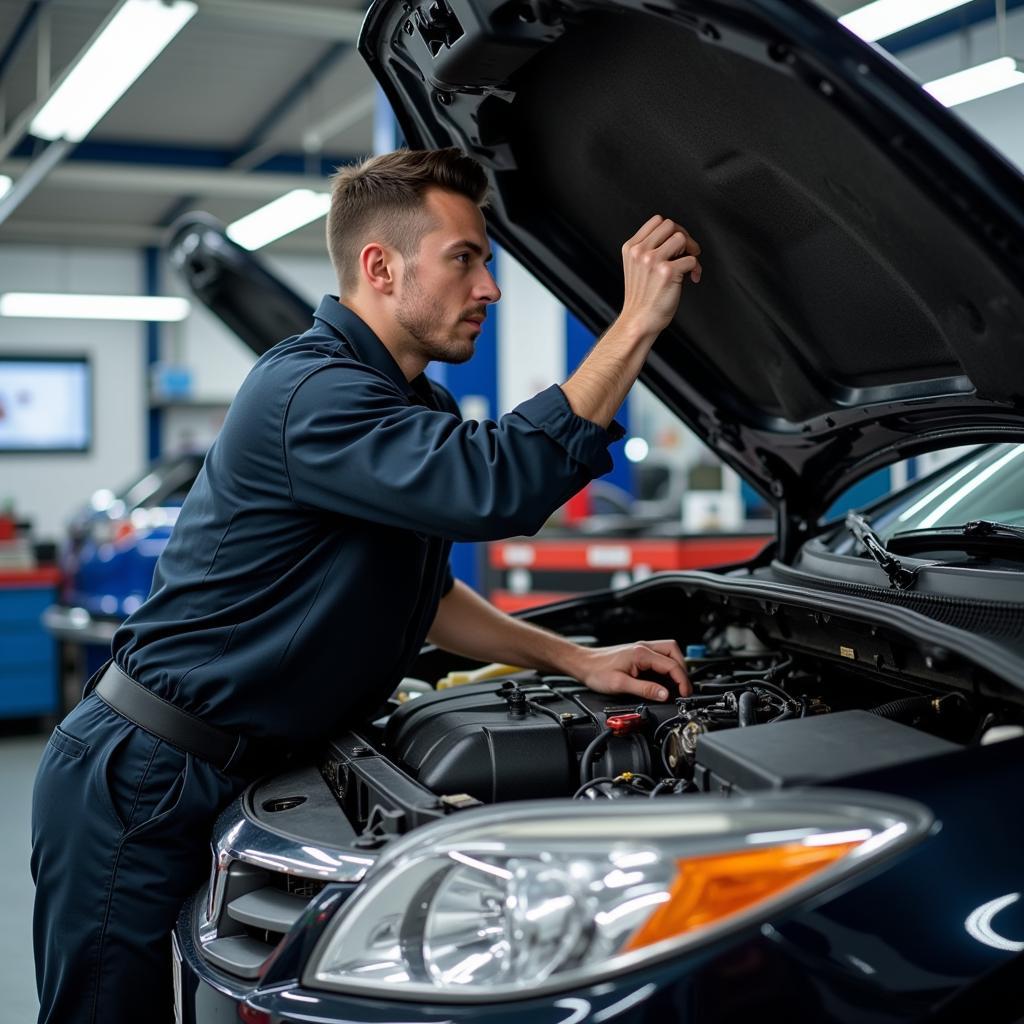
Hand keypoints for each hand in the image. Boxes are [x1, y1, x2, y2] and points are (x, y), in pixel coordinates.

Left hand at [572, 639, 690, 701]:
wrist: (583, 664)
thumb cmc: (597, 671)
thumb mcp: (620, 685)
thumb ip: (645, 689)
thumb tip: (665, 695)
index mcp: (641, 653)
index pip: (671, 664)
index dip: (682, 680)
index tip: (684, 693)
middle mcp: (644, 648)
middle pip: (674, 652)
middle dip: (682, 670)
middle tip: (683, 687)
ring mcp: (641, 649)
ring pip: (668, 652)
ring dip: (675, 666)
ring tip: (676, 684)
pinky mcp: (638, 654)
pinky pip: (659, 657)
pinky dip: (666, 667)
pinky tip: (663, 679)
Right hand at [617, 215, 701, 338]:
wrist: (639, 321)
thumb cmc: (642, 298)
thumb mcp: (636, 267)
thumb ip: (650, 249)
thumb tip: (680, 237)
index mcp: (631, 248)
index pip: (657, 221)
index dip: (672, 230)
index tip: (677, 244)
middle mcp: (640, 252)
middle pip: (670, 225)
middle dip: (684, 237)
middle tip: (688, 252)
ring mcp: (652, 260)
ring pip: (681, 238)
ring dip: (691, 251)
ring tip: (689, 266)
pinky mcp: (667, 272)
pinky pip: (691, 259)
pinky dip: (695, 269)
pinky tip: (691, 278)